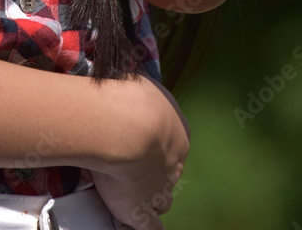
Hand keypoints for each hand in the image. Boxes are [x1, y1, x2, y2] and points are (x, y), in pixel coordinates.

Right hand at [90, 74, 190, 228]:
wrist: (124, 126)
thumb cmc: (129, 98)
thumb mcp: (138, 85)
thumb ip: (139, 93)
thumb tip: (131, 88)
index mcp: (178, 130)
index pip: (172, 142)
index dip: (156, 143)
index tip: (139, 139)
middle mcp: (176, 160)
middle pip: (170, 170)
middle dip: (155, 169)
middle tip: (133, 164)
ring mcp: (162, 188)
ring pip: (162, 197)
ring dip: (150, 196)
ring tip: (133, 194)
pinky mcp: (144, 211)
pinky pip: (152, 226)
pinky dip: (148, 226)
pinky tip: (147, 226)